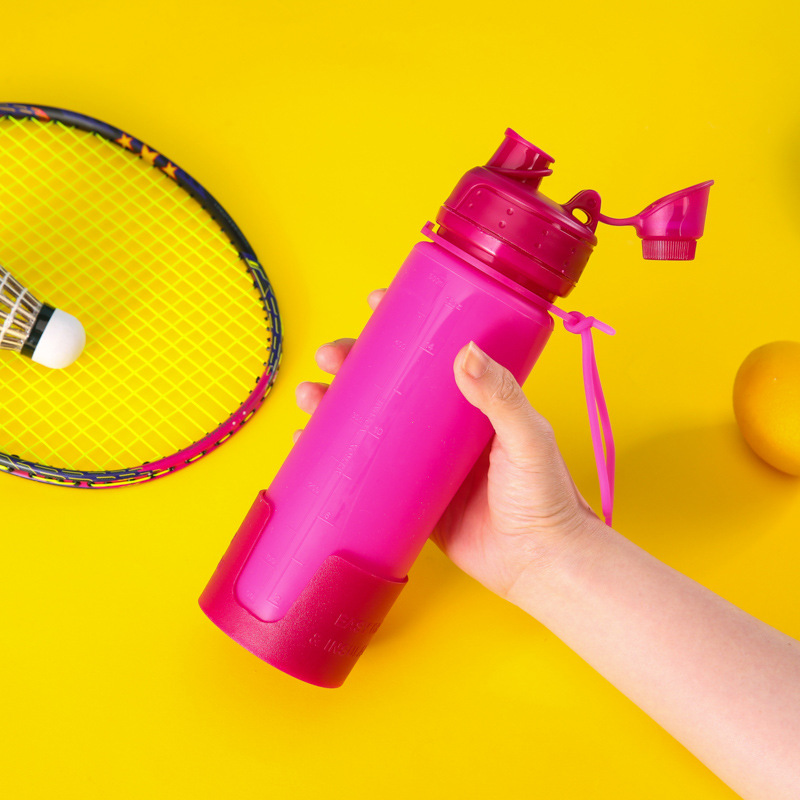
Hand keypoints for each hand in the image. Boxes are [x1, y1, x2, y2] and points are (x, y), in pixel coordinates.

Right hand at [295, 289, 603, 601]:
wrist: (541, 564)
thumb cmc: (546, 497)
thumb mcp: (527, 438)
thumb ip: (501, 397)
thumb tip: (466, 350)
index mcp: (474, 400)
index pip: (433, 350)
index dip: (401, 325)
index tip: (375, 303)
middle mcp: (444, 426)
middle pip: (389, 383)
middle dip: (352, 365)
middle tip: (330, 358)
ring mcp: (423, 461)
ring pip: (370, 423)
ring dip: (334, 405)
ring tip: (310, 398)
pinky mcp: (410, 496)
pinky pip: (366, 470)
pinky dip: (336, 456)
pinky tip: (309, 445)